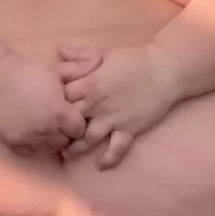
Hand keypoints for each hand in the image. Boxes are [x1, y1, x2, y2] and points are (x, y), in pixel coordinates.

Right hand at [0, 49, 102, 155]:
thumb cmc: (27, 71)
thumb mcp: (56, 71)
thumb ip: (79, 70)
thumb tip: (100, 62)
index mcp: (59, 112)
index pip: (80, 129)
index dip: (78, 121)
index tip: (73, 114)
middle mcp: (47, 130)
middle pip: (67, 141)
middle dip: (66, 132)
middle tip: (59, 120)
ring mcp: (30, 139)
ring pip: (50, 148)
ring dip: (51, 139)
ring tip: (45, 126)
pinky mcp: (14, 144)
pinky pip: (31, 152)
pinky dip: (33, 145)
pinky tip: (32, 132)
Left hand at [58, 43, 177, 169]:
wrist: (164, 70)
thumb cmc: (132, 59)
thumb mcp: (103, 53)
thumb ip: (79, 55)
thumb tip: (58, 49)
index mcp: (89, 84)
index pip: (61, 97)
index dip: (53, 101)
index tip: (50, 105)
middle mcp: (97, 105)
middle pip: (70, 121)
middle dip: (60, 127)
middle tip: (52, 134)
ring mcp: (113, 120)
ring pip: (88, 139)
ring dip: (76, 148)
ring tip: (66, 153)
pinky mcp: (129, 130)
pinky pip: (116, 149)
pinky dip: (107, 160)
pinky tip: (99, 166)